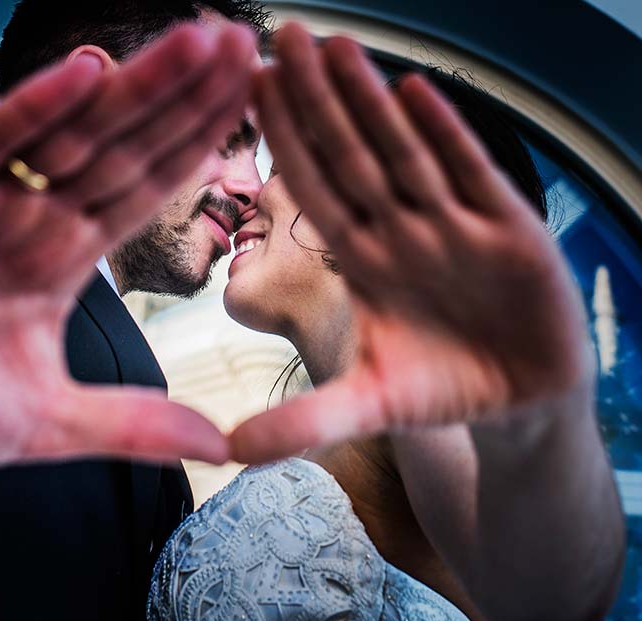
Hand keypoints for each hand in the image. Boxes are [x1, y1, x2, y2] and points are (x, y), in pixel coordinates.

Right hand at [0, 23, 257, 483]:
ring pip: (60, 133)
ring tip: (188, 43)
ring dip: (124, 89)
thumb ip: (128, 424)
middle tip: (238, 42)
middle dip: (178, 97)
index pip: (144, 190)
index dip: (198, 146)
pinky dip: (25, 112)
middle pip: (117, 147)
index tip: (252, 104)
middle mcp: (25, 218)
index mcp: (59, 258)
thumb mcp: (45, 423)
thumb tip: (219, 445)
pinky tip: (79, 76)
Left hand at [231, 22, 594, 461]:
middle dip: (316, 98)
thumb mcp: (368, 407)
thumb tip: (227, 452)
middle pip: (351, 154)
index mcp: (364, 259)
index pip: (313, 190)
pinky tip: (415, 92)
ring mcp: (456, 226)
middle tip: (279, 34)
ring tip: (334, 44)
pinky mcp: (512, 233)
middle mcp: (403, 231)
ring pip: (405, 152)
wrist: (520, 401)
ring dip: (370, 99)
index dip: (281, 142)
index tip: (244, 91)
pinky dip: (446, 138)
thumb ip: (304, 422)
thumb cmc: (440, 392)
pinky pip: (473, 177)